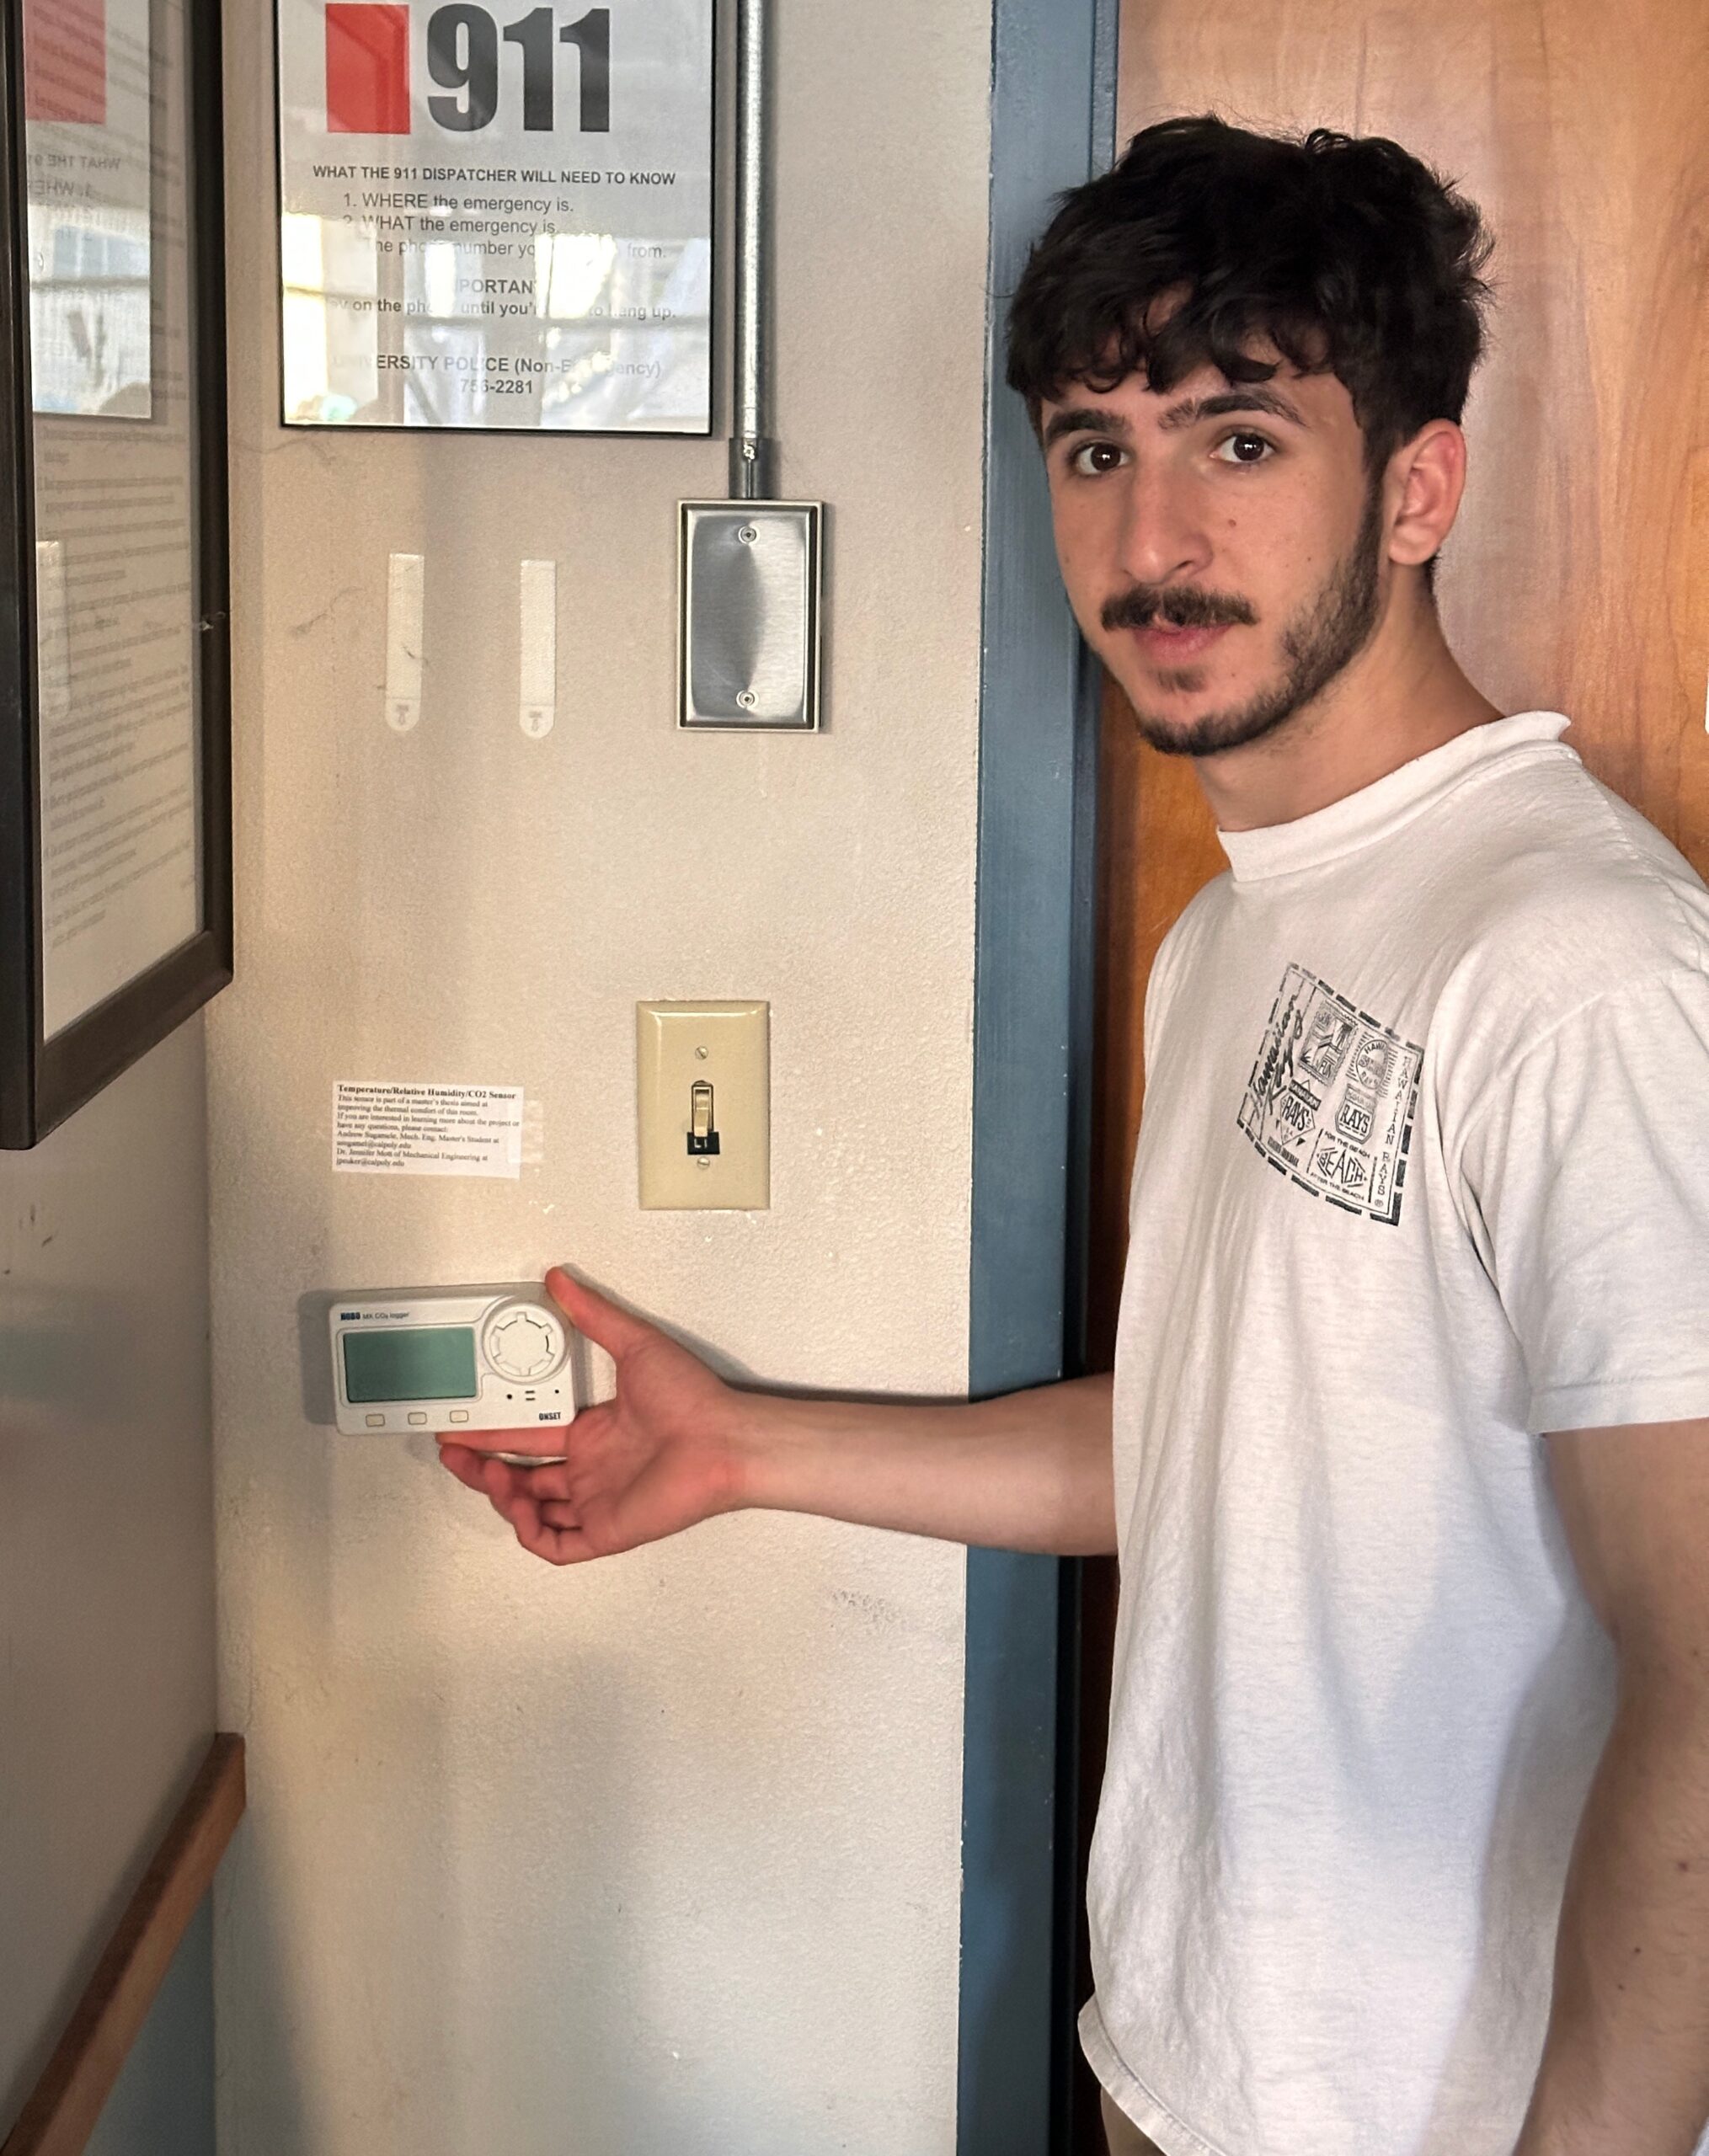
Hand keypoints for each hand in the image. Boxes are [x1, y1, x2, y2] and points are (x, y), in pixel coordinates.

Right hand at [437, 1268, 752, 1564]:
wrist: (724, 1440)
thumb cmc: (694, 1398)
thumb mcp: (634, 1344)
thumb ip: (593, 1314)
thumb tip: (562, 1281)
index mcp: (594, 1432)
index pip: (529, 1435)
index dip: (492, 1432)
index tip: (462, 1423)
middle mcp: (592, 1468)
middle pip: (521, 1475)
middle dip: (481, 1467)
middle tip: (453, 1453)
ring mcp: (597, 1501)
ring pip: (531, 1510)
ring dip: (501, 1495)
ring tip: (485, 1471)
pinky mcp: (607, 1530)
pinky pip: (556, 1545)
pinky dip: (529, 1530)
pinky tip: (517, 1506)